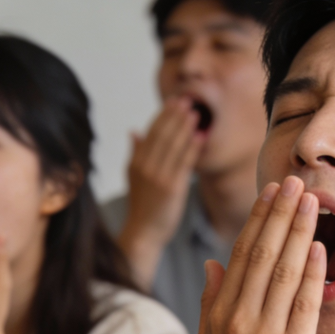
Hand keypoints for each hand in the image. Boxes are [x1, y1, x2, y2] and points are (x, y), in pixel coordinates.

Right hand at [119, 98, 203, 252]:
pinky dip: (192, 148)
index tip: (174, 101)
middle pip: (162, 135)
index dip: (163, 115)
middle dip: (175, 116)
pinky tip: (200, 136)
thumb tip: (134, 131)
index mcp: (135, 163)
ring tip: (196, 113)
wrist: (143, 233)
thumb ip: (135, 153)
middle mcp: (145, 167)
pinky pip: (184, 163)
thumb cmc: (142, 206)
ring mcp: (158, 177)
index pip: (151, 133)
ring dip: (185, 128)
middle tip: (188, 100)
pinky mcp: (172, 188)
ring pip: (173, 146)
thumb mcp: (133, 178)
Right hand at [191, 177, 326, 333]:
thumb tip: (213, 264)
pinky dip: (312, 274)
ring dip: (298, 231)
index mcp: (220, 314)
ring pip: (282, 272)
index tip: (272, 191)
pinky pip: (303, 306)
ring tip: (312, 200)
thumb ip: (211, 303)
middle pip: (261, 254)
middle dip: (280, 214)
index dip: (258, 219)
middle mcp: (239, 320)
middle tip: (296, 180)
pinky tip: (320, 247)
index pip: (240, 255)